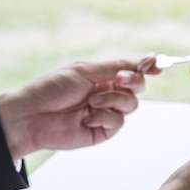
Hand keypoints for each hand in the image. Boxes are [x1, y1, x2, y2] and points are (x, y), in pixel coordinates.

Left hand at [0, 57, 157, 160]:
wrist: (32, 116)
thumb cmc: (52, 89)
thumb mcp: (86, 70)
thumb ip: (117, 66)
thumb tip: (146, 59)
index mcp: (102, 75)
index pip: (132, 69)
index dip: (146, 67)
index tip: (157, 65)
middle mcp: (107, 92)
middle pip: (138, 86)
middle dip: (133, 81)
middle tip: (119, 80)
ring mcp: (107, 111)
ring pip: (131, 104)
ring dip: (113, 100)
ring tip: (91, 102)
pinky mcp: (104, 130)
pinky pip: (118, 122)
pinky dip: (104, 117)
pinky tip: (86, 118)